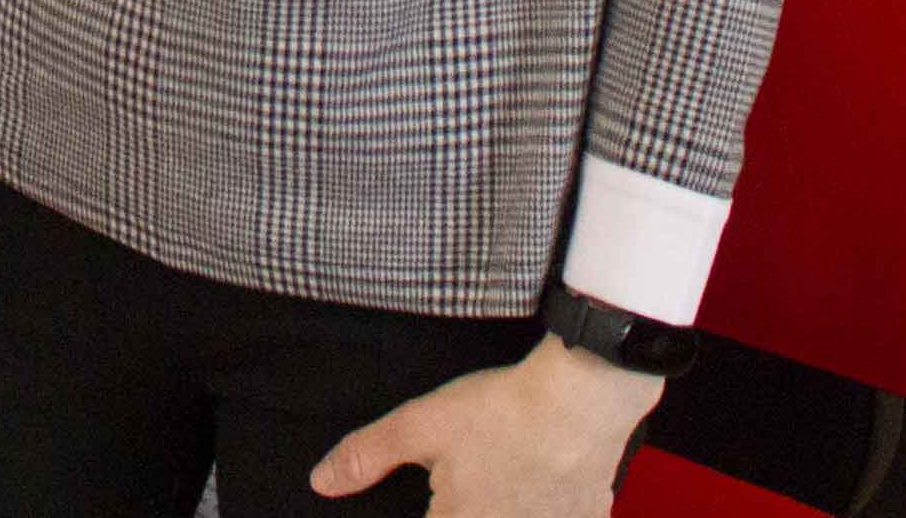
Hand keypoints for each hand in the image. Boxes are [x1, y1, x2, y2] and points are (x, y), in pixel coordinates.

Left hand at [311, 338, 663, 511]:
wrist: (584, 399)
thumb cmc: (504, 411)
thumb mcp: (421, 425)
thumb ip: (367, 457)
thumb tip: (322, 481)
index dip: (430, 509)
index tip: (437, 498)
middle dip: (463, 504)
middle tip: (468, 482)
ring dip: (502, 506)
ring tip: (502, 473)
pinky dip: (542, 507)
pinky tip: (538, 486)